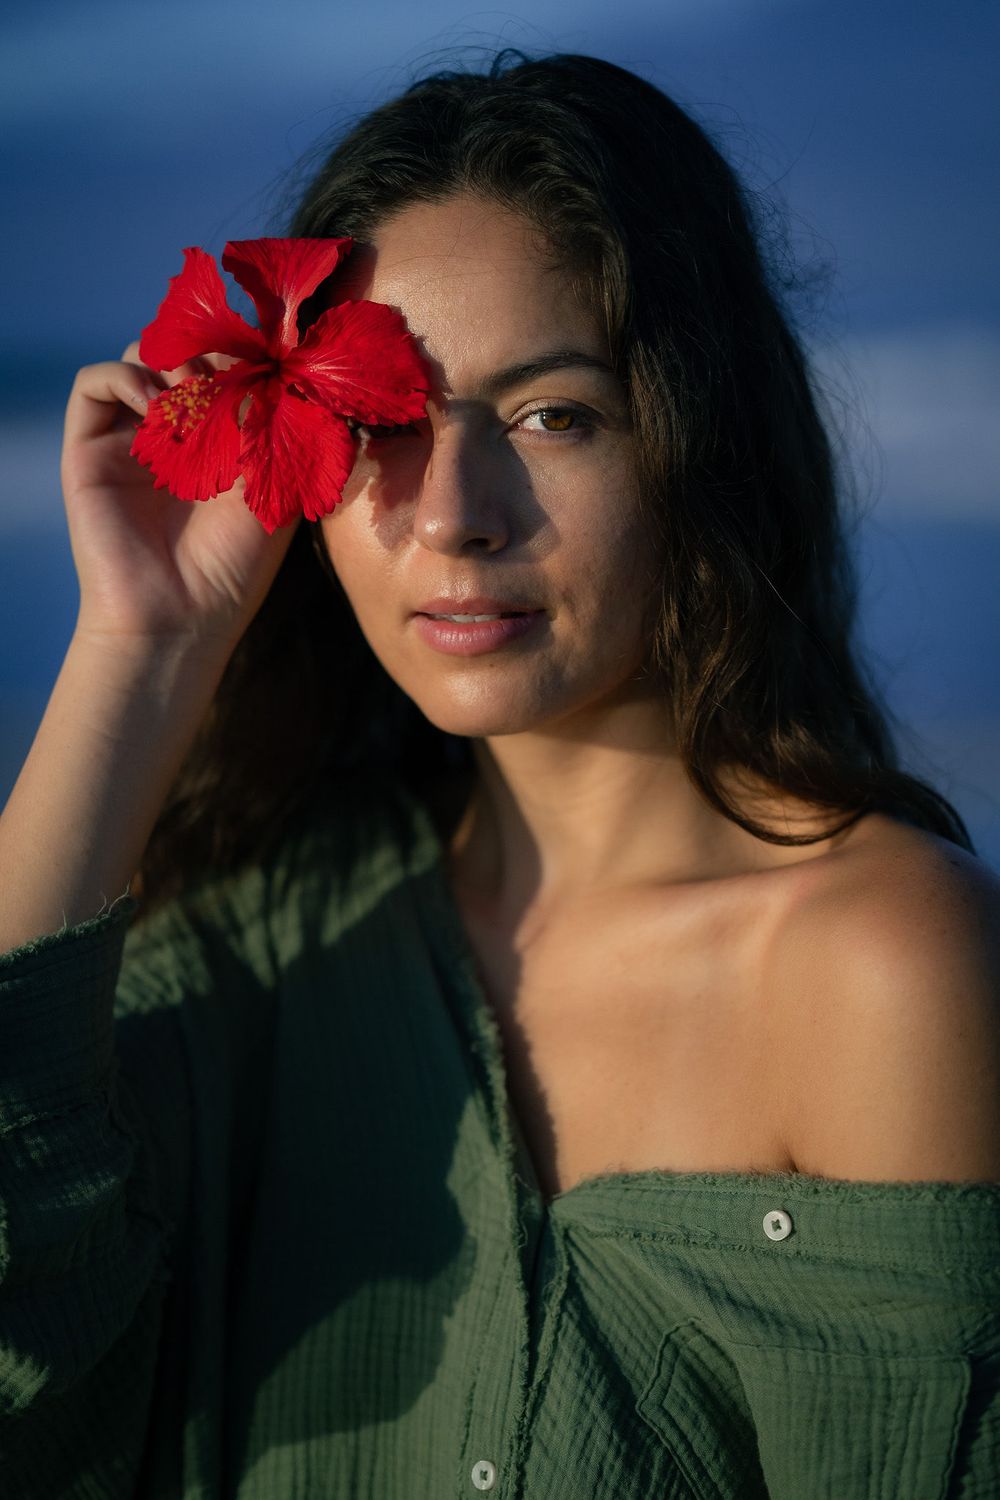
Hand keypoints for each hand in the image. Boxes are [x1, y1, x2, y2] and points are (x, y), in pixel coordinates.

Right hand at [60, 343, 296, 654]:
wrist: (181, 617)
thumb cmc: (235, 565)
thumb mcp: (270, 487)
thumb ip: (271, 426)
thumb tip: (274, 365)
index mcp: (218, 439)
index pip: (223, 367)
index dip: (241, 353)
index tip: (265, 358)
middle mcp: (173, 433)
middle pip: (182, 352)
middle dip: (208, 352)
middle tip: (230, 375)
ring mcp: (129, 438)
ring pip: (139, 357)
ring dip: (171, 362)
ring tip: (197, 397)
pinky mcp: (89, 448)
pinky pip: (94, 382)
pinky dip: (126, 376)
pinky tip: (157, 410)